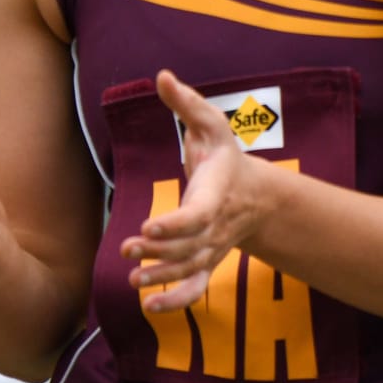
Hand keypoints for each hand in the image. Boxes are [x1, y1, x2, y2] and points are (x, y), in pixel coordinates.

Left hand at [121, 70, 277, 313]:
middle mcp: (215, 226)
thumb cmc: (224, 156)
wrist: (254, 194)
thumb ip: (186, 103)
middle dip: (158, 251)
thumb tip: (162, 75)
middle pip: (188, 246)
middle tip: (128, 250)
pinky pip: (195, 287)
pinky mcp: (205, 262)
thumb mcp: (211, 124)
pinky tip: (150, 307)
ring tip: (133, 281)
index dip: (174, 224)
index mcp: (215, 194)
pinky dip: (176, 301)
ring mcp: (211, 248)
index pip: (197, 214)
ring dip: (161, 277)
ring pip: (188, 269)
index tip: (149, 227)